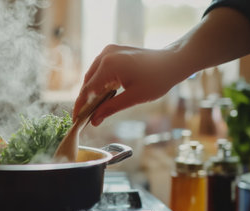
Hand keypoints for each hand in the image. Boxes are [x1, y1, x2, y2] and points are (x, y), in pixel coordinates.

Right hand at [73, 44, 190, 125]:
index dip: (80, 106)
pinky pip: (100, 68)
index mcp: (109, 65)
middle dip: (86, 99)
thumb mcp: (133, 98)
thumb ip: (110, 109)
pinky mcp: (113, 50)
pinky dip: (99, 81)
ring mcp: (109, 50)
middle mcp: (105, 55)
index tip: (76, 119)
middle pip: (88, 81)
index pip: (87, 90)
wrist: (173, 61)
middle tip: (85, 117)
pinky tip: (103, 94)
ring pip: (92, 75)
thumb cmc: (157, 79)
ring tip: (93, 108)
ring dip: (92, 90)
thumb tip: (94, 121)